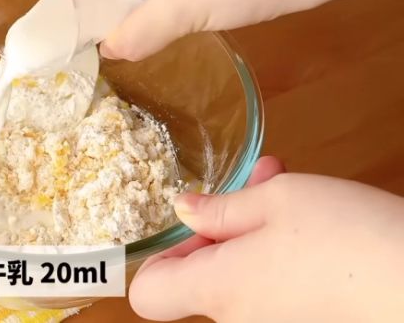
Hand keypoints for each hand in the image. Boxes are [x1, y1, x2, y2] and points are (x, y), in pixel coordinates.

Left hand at [129, 172, 403, 321]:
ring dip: (251, 236)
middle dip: (220, 229)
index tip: (190, 228)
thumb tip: (183, 210)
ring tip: (285, 193)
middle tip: (255, 187)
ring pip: (238, 280)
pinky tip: (309, 228)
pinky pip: (269, 294)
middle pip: (198, 282)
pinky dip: (276, 262)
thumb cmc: (348, 237)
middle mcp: (236, 321)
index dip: (159, 259)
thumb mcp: (278, 200)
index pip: (148, 294)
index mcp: (218, 289)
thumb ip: (220, 209)